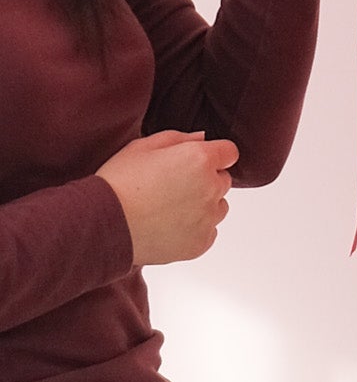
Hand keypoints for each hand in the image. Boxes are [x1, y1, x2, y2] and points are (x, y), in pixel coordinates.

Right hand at [96, 130, 238, 265]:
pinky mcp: (200, 243)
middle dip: (206, 180)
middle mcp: (210, 188)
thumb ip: (178, 138)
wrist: (103, 224)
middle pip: (223, 180)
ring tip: (169, 208)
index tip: (199, 162)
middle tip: (174, 186)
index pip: (229, 153)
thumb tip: (202, 139)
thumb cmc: (118, 183)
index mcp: (199, 159)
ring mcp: (207, 218)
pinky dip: (195, 229)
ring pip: (219, 207)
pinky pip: (209, 232)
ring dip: (203, 205)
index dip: (214, 155)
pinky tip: (169, 225)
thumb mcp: (142, 147)